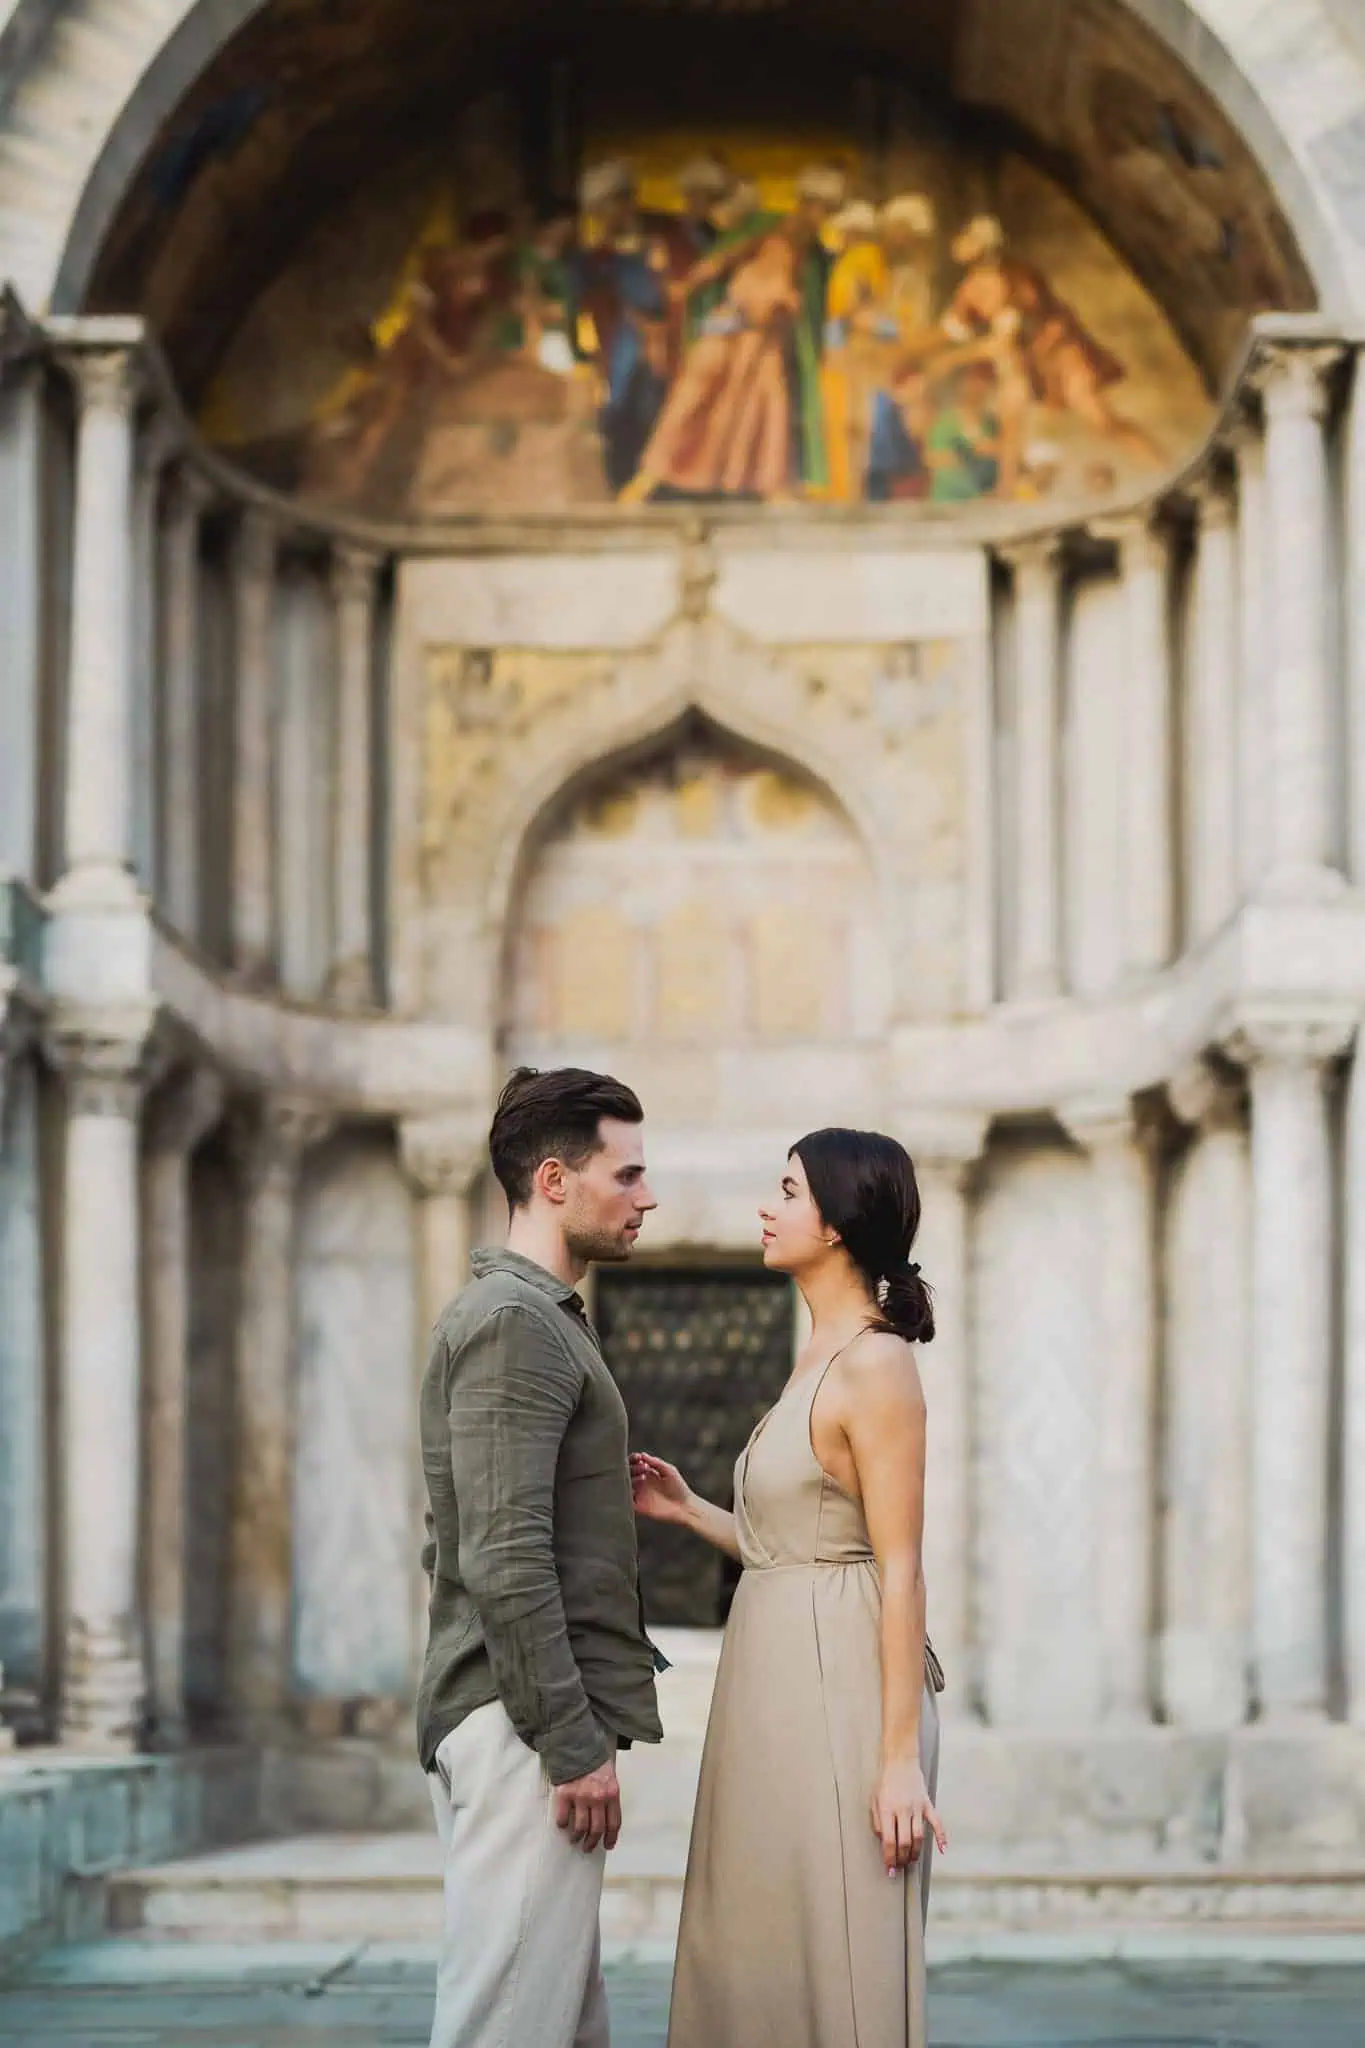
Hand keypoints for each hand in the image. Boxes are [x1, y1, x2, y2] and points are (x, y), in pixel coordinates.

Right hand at [553, 1759, 621, 1854]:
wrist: (577, 1745)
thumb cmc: (595, 1761)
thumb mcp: (610, 1777)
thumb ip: (609, 1796)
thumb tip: (606, 1818)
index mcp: (612, 1793)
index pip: (614, 1823)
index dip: (611, 1837)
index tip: (607, 1845)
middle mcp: (598, 1798)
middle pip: (597, 1829)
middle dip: (592, 1842)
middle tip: (588, 1847)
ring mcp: (580, 1796)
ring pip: (580, 1827)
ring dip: (577, 1837)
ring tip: (575, 1839)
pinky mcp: (564, 1794)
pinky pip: (563, 1817)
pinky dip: (563, 1824)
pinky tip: (563, 1824)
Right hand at [630, 1452, 691, 1525]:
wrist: (685, 1507)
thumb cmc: (679, 1488)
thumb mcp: (669, 1471)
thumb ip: (656, 1462)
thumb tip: (642, 1454)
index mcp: (648, 1473)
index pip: (635, 1464)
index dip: (633, 1459)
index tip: (637, 1457)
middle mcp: (642, 1483)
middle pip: (627, 1473)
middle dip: (631, 1468)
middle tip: (642, 1468)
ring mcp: (639, 1495)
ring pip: (625, 1486)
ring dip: (628, 1481)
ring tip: (641, 1479)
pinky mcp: (639, 1507)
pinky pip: (626, 1502)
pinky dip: (624, 1496)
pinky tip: (631, 1490)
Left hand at [870, 1757, 946, 1875]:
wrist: (899, 1760)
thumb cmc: (884, 1781)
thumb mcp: (873, 1800)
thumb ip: (876, 1822)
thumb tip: (883, 1840)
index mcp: (887, 1809)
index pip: (889, 1840)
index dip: (890, 1858)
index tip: (890, 1869)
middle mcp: (903, 1810)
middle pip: (905, 1842)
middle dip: (902, 1858)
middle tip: (900, 1867)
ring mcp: (917, 1807)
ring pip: (918, 1836)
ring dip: (915, 1852)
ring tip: (911, 1861)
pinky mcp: (927, 1803)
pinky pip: (936, 1822)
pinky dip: (941, 1836)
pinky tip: (943, 1849)